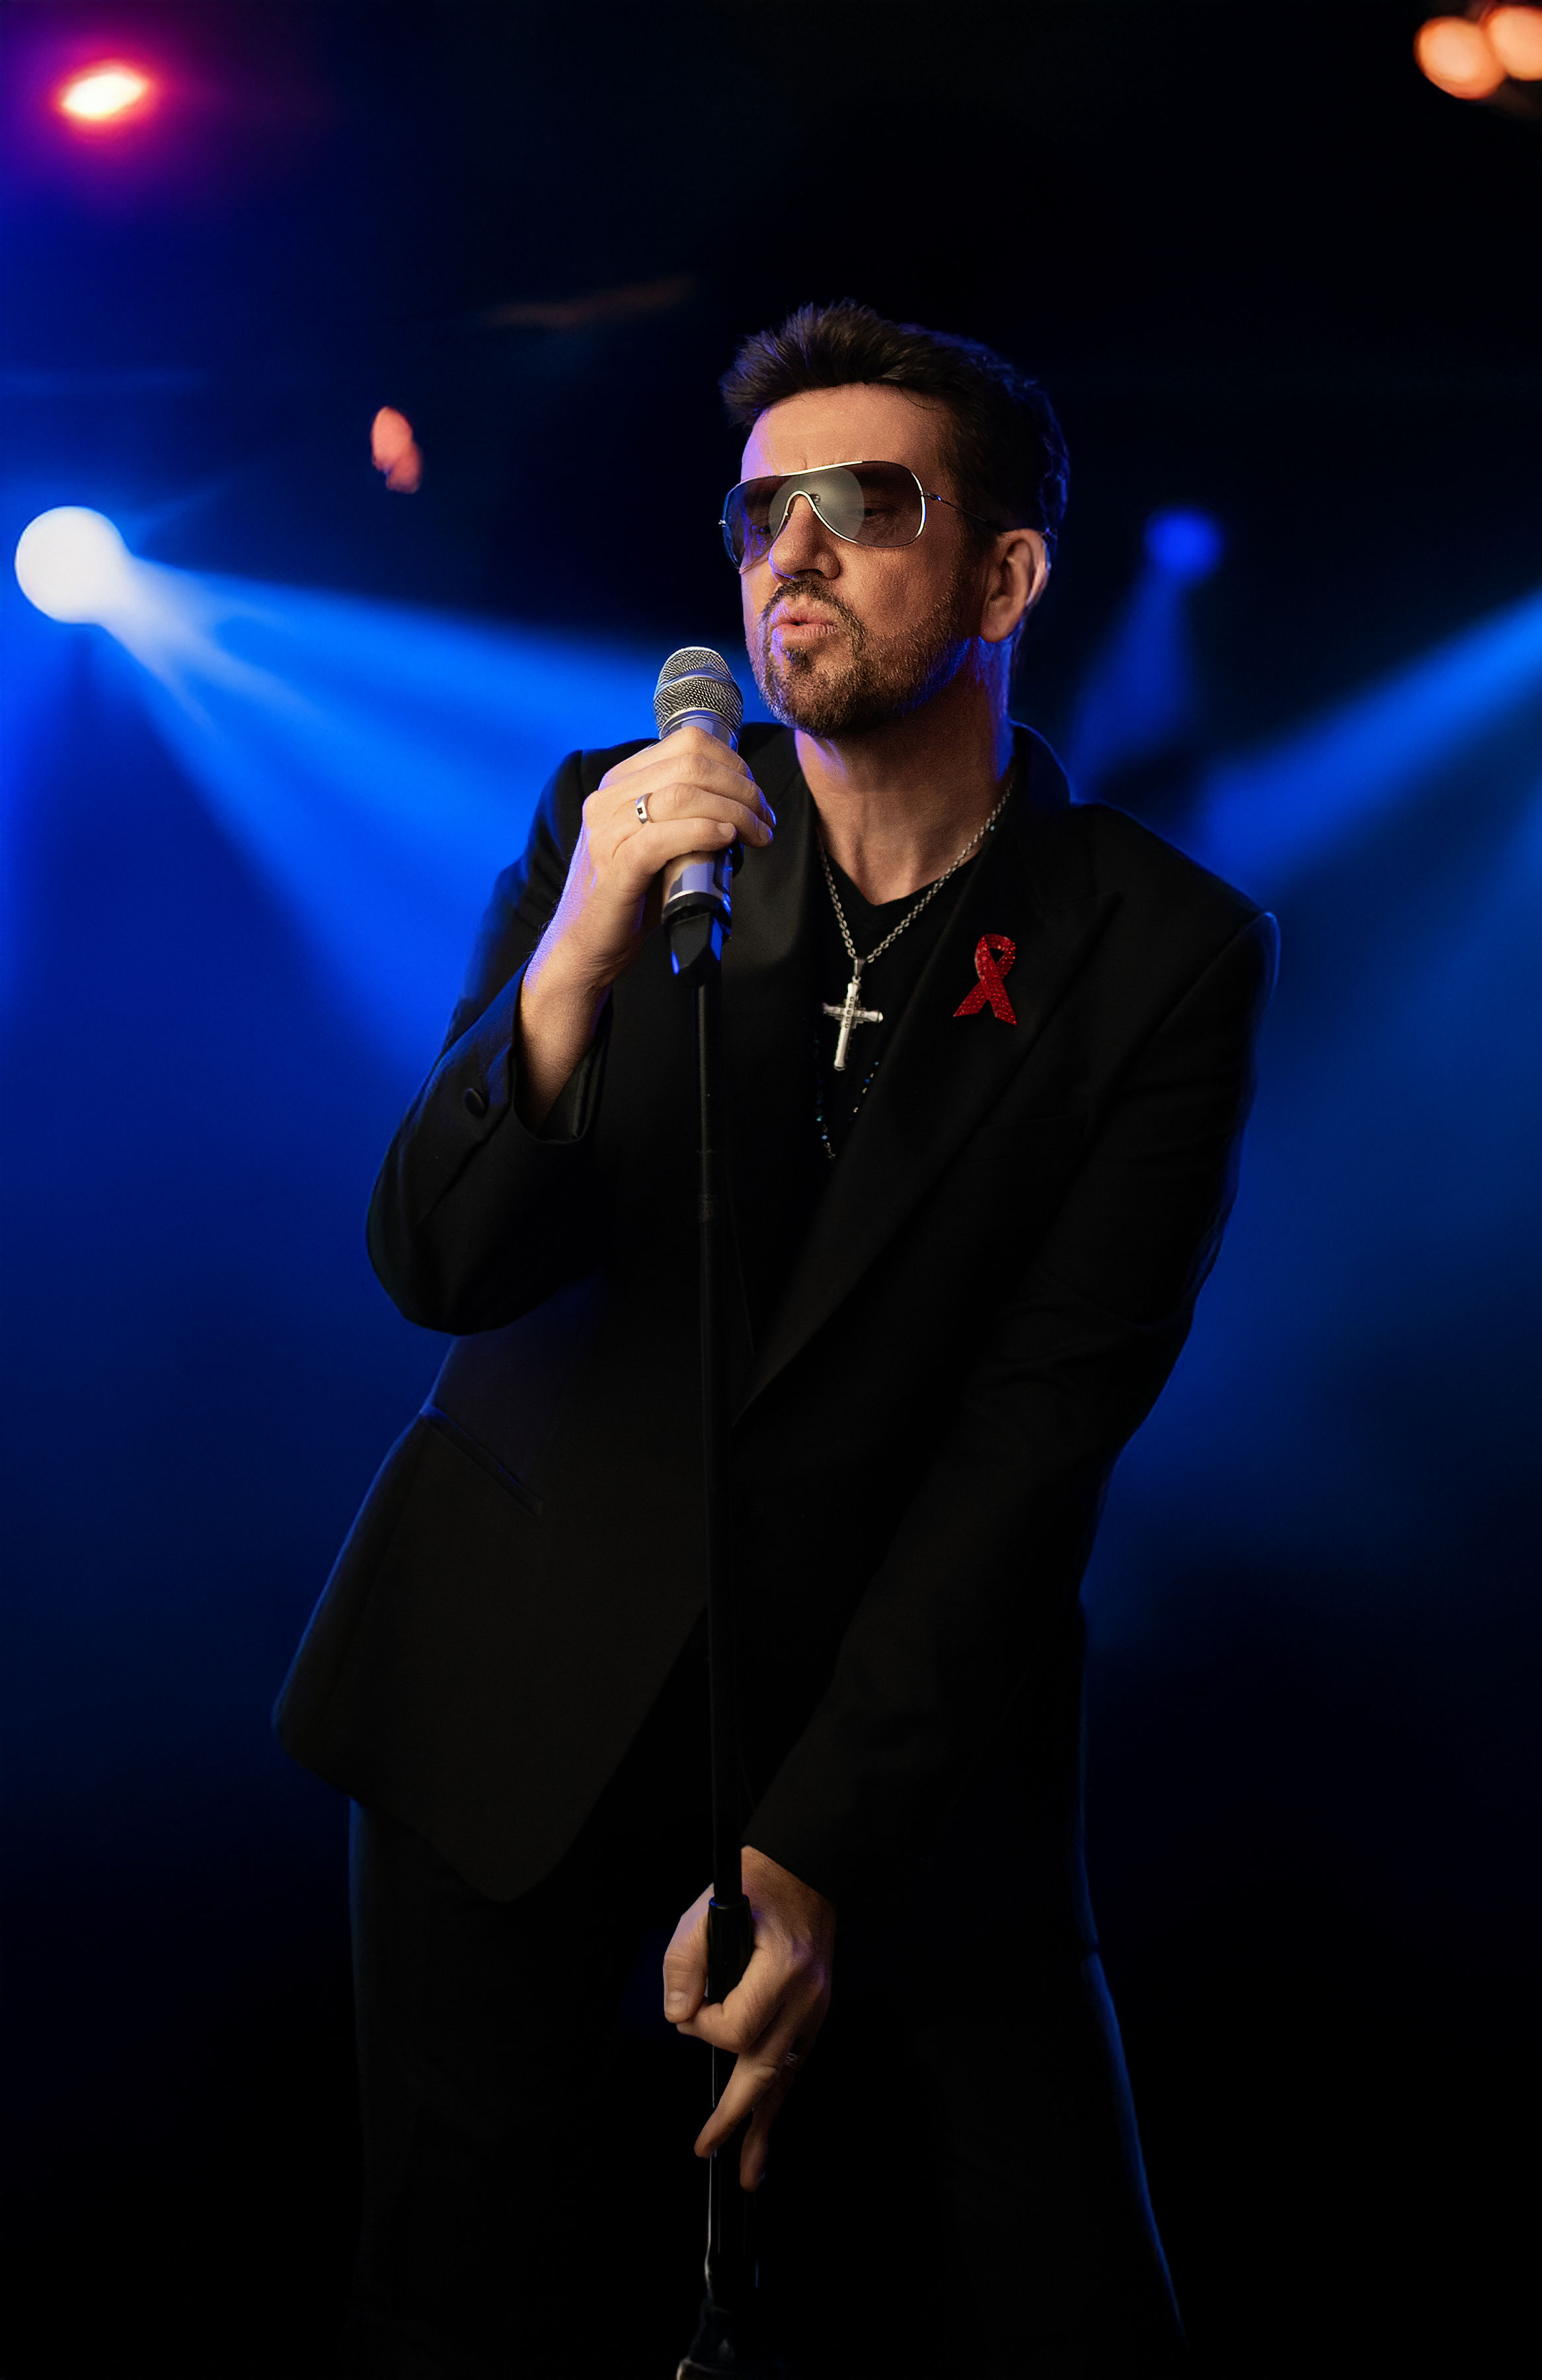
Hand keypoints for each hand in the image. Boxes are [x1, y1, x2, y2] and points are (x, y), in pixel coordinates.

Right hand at [517, 730, 773, 1123]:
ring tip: (758, 834)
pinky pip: (663, 837)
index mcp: (619, 783)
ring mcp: (607, 832)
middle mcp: (607, 799)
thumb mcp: (658, 841)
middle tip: (765, 818)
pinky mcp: (614, 867)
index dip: (734, 763)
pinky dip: (703, 831)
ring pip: (682, 795)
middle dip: (742, 788)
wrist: (587, 946)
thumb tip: (742, 801)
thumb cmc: (631, 896)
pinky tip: (728, 838)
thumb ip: (685, 813)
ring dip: (734, 811)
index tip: (756, 795)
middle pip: (690, 764)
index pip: (687, 744)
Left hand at [662, 1846, 834, 2189]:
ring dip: (765, 2125)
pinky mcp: (815, 2011)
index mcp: (782, 1969)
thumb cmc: (755, 1885)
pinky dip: (778, 2094)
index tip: (691, 2008)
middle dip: (737, 2118)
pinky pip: (794, 2062)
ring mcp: (816, 2008)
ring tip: (751, 2170)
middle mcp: (805, 1997)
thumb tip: (680, 2018)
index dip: (703, 2028)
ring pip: (787, 2077)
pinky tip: (766, 2119)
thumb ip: (685, 1963)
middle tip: (710, 2150)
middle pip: (767, 2072)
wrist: (807, 1868)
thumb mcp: (707, 1910)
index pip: (736, 2029)